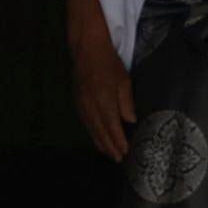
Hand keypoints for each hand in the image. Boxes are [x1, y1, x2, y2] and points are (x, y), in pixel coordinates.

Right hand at [71, 27, 138, 164]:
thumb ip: (126, 103)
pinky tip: (96, 136)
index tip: (125, 152)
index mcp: (104, 100)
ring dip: (100, 142)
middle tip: (118, 158)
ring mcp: (82, 104)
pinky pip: (85, 122)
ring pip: (91, 129)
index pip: (112, 127)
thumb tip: (130, 121)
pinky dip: (92, 132)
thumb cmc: (109, 62)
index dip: (118, 141)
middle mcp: (90, 106)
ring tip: (108, 152)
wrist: (86, 49)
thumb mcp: (123, 80)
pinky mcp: (77, 101)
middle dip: (109, 146)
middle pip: (100, 131)